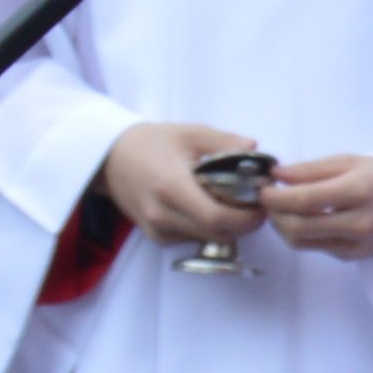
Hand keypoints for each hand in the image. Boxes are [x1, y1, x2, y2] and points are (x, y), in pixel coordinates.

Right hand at [100, 120, 260, 244]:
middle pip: (215, 234)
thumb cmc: (152, 142)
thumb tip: (255, 148)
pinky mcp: (155, 236)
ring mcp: (156, 229)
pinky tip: (210, 208)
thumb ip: (224, 142)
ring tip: (236, 204)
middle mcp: (162, 214)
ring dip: (227, 228)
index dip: (246, 218)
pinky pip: (191, 239)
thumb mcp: (190, 133)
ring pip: (206, 240)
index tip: (261, 205)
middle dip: (243, 224)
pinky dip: (207, 229)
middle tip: (256, 206)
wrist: (111, 158)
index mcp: (172, 186)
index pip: (216, 218)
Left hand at [259, 154, 372, 261]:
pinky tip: (300, 219)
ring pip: (300, 241)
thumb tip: (277, 174)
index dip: (276, 197)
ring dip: (280, 225)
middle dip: (273, 212)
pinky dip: (298, 233)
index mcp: (358, 191)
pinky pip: (313, 247)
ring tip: (279, 209)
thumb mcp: (349, 162)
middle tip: (266, 199)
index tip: (262, 188)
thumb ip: (311, 169)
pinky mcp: (350, 256)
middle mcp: (358, 222)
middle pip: (298, 226)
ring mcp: (354, 244)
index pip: (305, 199)